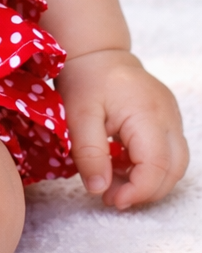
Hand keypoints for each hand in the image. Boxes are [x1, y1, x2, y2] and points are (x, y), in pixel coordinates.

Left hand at [58, 48, 188, 208]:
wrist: (96, 52)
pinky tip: (120, 162)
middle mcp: (168, 116)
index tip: (110, 199)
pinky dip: (148, 165)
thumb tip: (99, 190)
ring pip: (175, 163)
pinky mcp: (168, 118)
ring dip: (148, 180)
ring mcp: (172, 116)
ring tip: (113, 178)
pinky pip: (168, 151)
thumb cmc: (85, 80)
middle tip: (110, 194)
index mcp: (146, 113)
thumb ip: (89, 153)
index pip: (157, 166)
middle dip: (144, 191)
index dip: (138, 191)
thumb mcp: (77, 116)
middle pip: (173, 170)